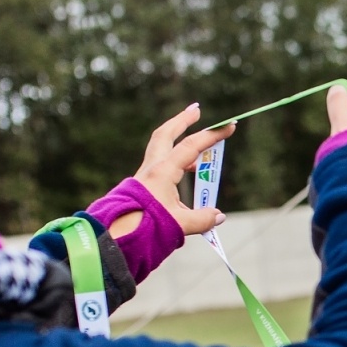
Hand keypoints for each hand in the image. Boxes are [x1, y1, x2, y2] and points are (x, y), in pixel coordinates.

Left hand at [110, 105, 235, 237]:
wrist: (116, 237)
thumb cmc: (146, 228)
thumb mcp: (180, 224)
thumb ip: (202, 219)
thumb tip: (218, 216)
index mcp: (162, 172)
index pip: (191, 147)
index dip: (212, 136)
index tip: (230, 126)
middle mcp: (152, 169)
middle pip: (165, 134)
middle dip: (182, 120)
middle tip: (196, 109)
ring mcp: (145, 176)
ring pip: (161, 148)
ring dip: (178, 141)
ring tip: (198, 148)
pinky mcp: (142, 187)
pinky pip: (161, 166)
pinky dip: (175, 162)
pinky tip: (186, 173)